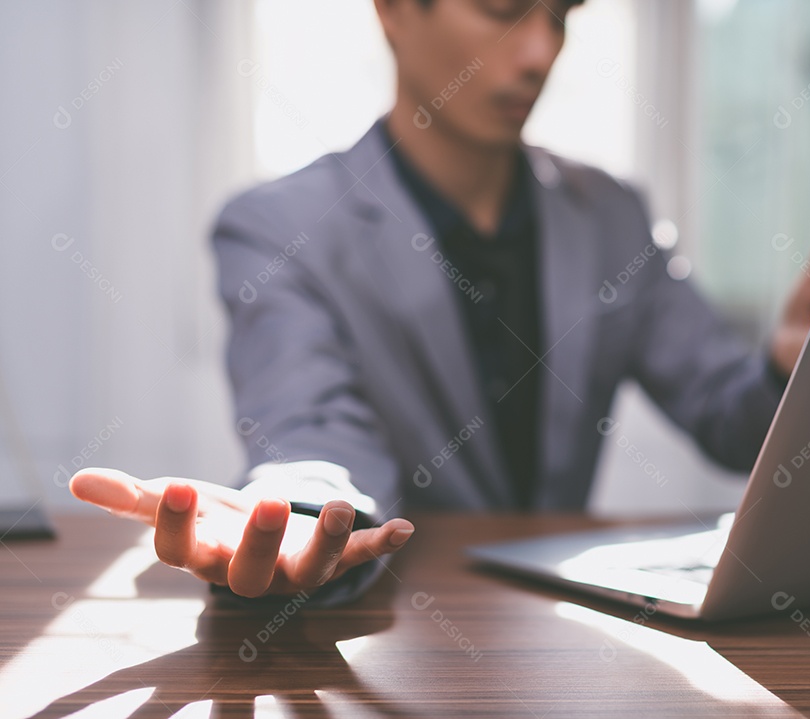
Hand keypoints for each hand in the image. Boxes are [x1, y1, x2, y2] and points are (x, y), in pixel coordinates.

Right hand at [69, 468, 413, 597]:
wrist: (260, 535)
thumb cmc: (212, 521)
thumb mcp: (175, 503)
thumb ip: (131, 496)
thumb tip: (77, 480)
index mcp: (204, 558)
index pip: (180, 553)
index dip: (177, 523)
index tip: (176, 484)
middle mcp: (248, 573)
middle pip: (249, 573)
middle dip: (258, 540)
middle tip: (266, 501)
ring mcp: (294, 568)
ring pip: (311, 571)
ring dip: (326, 540)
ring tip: (337, 502)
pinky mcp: (334, 557)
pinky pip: (359, 556)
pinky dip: (380, 544)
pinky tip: (403, 527)